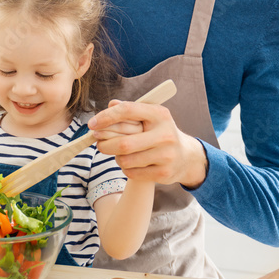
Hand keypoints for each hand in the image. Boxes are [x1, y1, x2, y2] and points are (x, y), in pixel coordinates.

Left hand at [88, 99, 207, 187]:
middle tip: (98, 142)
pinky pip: (132, 173)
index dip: (106, 117)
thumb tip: (110, 105)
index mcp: (160, 114)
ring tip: (117, 152)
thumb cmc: (160, 132)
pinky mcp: (163, 173)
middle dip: (105, 144)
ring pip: (126, 160)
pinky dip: (125, 168)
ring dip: (115, 157)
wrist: (186, 156)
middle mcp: (165, 134)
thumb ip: (130, 110)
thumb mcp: (150, 116)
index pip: (128, 111)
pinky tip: (130, 162)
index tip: (92, 124)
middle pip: (124, 143)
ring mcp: (166, 155)